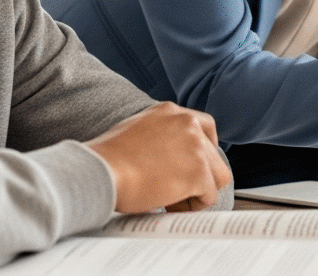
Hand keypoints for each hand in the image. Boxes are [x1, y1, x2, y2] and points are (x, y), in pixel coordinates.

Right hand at [85, 102, 232, 213]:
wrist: (99, 171)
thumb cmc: (107, 159)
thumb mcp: (136, 131)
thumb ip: (159, 136)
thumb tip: (171, 156)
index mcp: (170, 111)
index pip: (203, 127)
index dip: (202, 151)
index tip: (192, 166)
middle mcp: (187, 123)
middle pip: (214, 154)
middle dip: (200, 174)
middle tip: (177, 189)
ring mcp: (195, 146)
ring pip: (217, 175)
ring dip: (199, 190)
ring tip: (174, 199)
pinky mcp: (198, 171)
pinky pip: (209, 196)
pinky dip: (193, 205)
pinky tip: (171, 205)